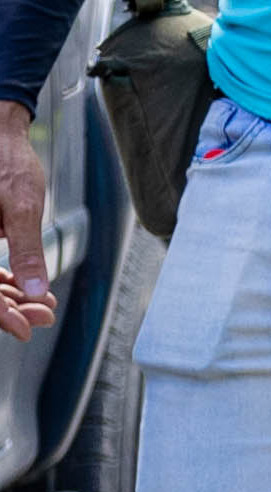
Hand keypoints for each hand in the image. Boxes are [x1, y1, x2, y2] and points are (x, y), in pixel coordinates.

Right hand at [0, 100, 55, 342]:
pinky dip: (8, 281)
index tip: (26, 330)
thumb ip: (27, 248)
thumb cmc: (6, 162)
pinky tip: (32, 289)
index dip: (0, 315)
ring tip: (45, 307)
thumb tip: (37, 289)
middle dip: (10, 309)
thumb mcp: (21, 206)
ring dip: (12, 298)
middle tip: (45, 316)